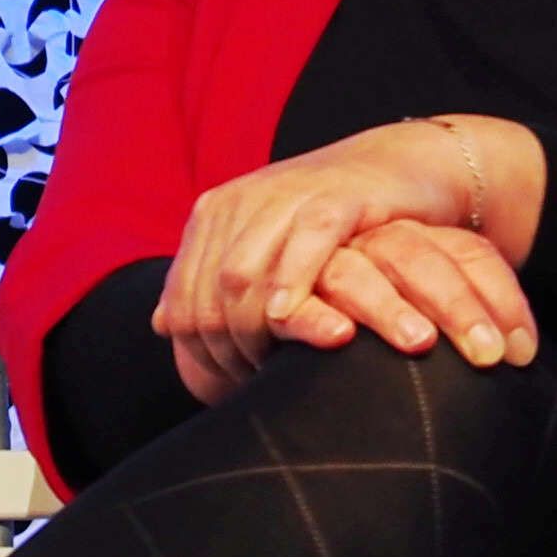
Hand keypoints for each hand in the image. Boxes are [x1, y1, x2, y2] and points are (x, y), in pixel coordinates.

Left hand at [155, 119, 543, 391]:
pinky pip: (305, 241)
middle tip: (256, 382)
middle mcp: (241, 201)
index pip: (185, 299)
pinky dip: (293, 281)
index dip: (201, 353)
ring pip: (244, 272)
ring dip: (257, 330)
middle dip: (230, 348)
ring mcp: (286, 194)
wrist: (395, 170)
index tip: (231, 386)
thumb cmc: (327, 229)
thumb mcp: (262, 254)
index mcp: (214, 215)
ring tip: (275, 368)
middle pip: (211, 293)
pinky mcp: (337, 194)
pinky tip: (290, 318)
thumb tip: (161, 324)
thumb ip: (212, 286)